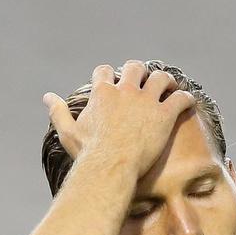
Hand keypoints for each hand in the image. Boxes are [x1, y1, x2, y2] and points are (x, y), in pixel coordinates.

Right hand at [43, 60, 196, 177]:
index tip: (114, 81)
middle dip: (140, 72)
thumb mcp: (68, 132)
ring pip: (161, 77)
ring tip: (171, 87)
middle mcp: (125, 90)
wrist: (111, 167)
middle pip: (135, 67)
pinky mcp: (165, 114)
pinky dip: (186, 98)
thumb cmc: (88, 154)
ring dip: (166, 81)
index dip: (110, 75)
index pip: (105, 71)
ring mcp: (146, 101)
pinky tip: (188, 102)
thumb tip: (47, 97)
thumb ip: (58, 112)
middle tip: (146, 81)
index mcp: (102, 92)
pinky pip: (181, 97)